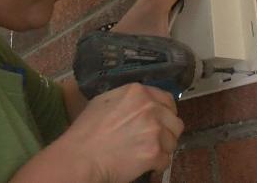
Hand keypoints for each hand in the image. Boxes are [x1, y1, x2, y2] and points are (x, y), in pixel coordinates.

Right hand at [54, 83, 184, 182]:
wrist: (81, 157)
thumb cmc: (85, 131)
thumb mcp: (103, 102)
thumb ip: (128, 99)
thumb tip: (141, 103)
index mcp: (137, 92)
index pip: (167, 99)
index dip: (165, 112)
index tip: (161, 121)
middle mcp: (150, 108)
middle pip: (175, 121)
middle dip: (167, 132)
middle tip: (153, 140)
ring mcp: (155, 130)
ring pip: (173, 141)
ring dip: (162, 148)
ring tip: (144, 153)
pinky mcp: (155, 152)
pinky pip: (166, 160)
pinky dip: (157, 165)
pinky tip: (143, 164)